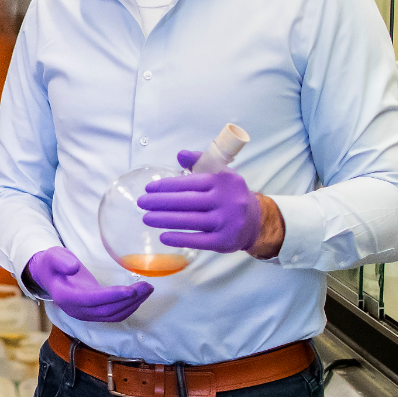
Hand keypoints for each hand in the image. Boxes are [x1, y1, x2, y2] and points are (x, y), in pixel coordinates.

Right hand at [26, 246, 151, 322]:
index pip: (92, 300)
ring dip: (132, 304)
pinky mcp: (93, 313)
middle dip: (129, 300)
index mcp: (66, 297)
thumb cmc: (52, 263)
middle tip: (147, 286)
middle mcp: (76, 310)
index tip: (130, 290)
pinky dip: (128, 307)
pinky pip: (113, 315)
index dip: (112, 297)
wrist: (48, 275)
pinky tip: (139, 296)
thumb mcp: (53, 255)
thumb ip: (61, 260)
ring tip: (147, 289)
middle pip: (106, 310)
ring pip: (113, 315)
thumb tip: (73, 267)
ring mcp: (85, 313)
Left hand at [137, 150, 263, 253]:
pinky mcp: (224, 241)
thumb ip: (199, 161)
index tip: (149, 189)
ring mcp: (226, 222)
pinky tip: (163, 236)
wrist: (256, 221)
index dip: (167, 186)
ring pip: (190, 221)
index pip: (190, 182)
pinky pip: (198, 240)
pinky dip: (179, 238)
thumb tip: (180, 155)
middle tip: (142, 203)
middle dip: (160, 202)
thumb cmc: (230, 195)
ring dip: (165, 220)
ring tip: (147, 218)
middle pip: (187, 202)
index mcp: (223, 181)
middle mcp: (226, 201)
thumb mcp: (220, 173)